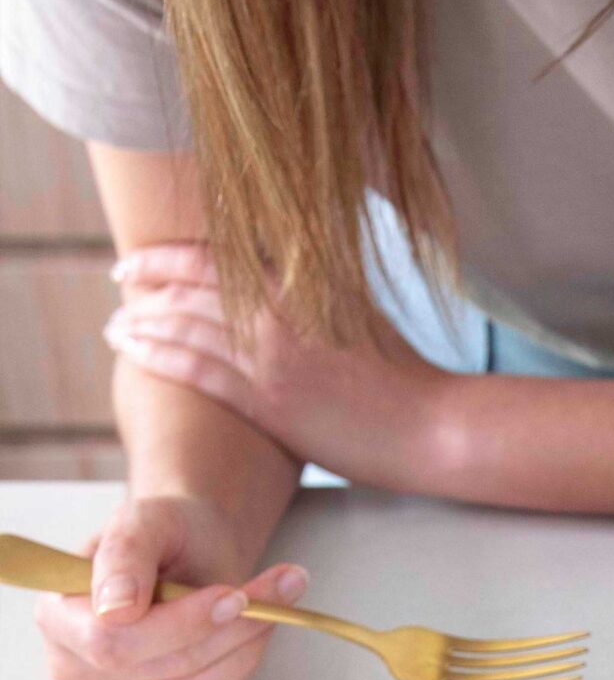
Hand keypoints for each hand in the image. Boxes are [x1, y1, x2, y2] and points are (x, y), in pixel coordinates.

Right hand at [36, 493, 307, 679]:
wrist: (187, 555)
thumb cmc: (162, 537)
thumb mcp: (145, 520)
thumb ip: (125, 553)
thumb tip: (114, 606)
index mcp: (57, 614)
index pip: (111, 640)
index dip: (180, 624)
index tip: (233, 595)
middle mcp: (74, 666)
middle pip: (157, 670)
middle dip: (226, 632)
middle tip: (278, 591)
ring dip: (245, 650)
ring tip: (277, 603)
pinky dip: (242, 668)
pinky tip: (256, 633)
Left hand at [106, 244, 448, 490]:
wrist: (432, 426)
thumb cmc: (405, 382)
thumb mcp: (360, 319)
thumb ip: (316, 300)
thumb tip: (290, 291)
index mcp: (304, 285)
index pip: (221, 255)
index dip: (175, 253)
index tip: (149, 259)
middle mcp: (283, 310)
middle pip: (193, 281)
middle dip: (147, 279)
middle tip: (119, 283)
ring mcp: (273, 353)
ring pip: (185, 321)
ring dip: (141, 319)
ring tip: (115, 326)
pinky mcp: (269, 398)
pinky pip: (195, 367)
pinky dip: (156, 352)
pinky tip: (128, 348)